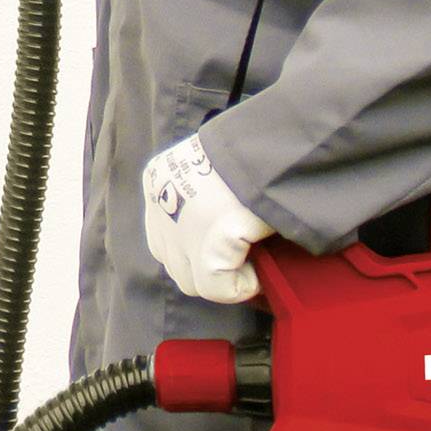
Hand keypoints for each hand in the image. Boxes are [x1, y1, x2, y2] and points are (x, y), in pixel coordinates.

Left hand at [142, 131, 274, 302]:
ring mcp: (179, 229)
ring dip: (221, 279)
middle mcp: (159, 204)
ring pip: (192, 281)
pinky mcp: (206, 250)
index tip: (225, 246)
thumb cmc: (251, 148)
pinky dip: (242, 286)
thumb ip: (203, 196)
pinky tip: (261, 271)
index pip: (163, 233)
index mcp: (158, 179)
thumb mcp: (213, 165)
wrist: (272, 143)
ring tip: (252, 262)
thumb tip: (219, 239)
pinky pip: (219, 288)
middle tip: (239, 259)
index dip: (193, 247)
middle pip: (172, 261)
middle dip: (203, 268)